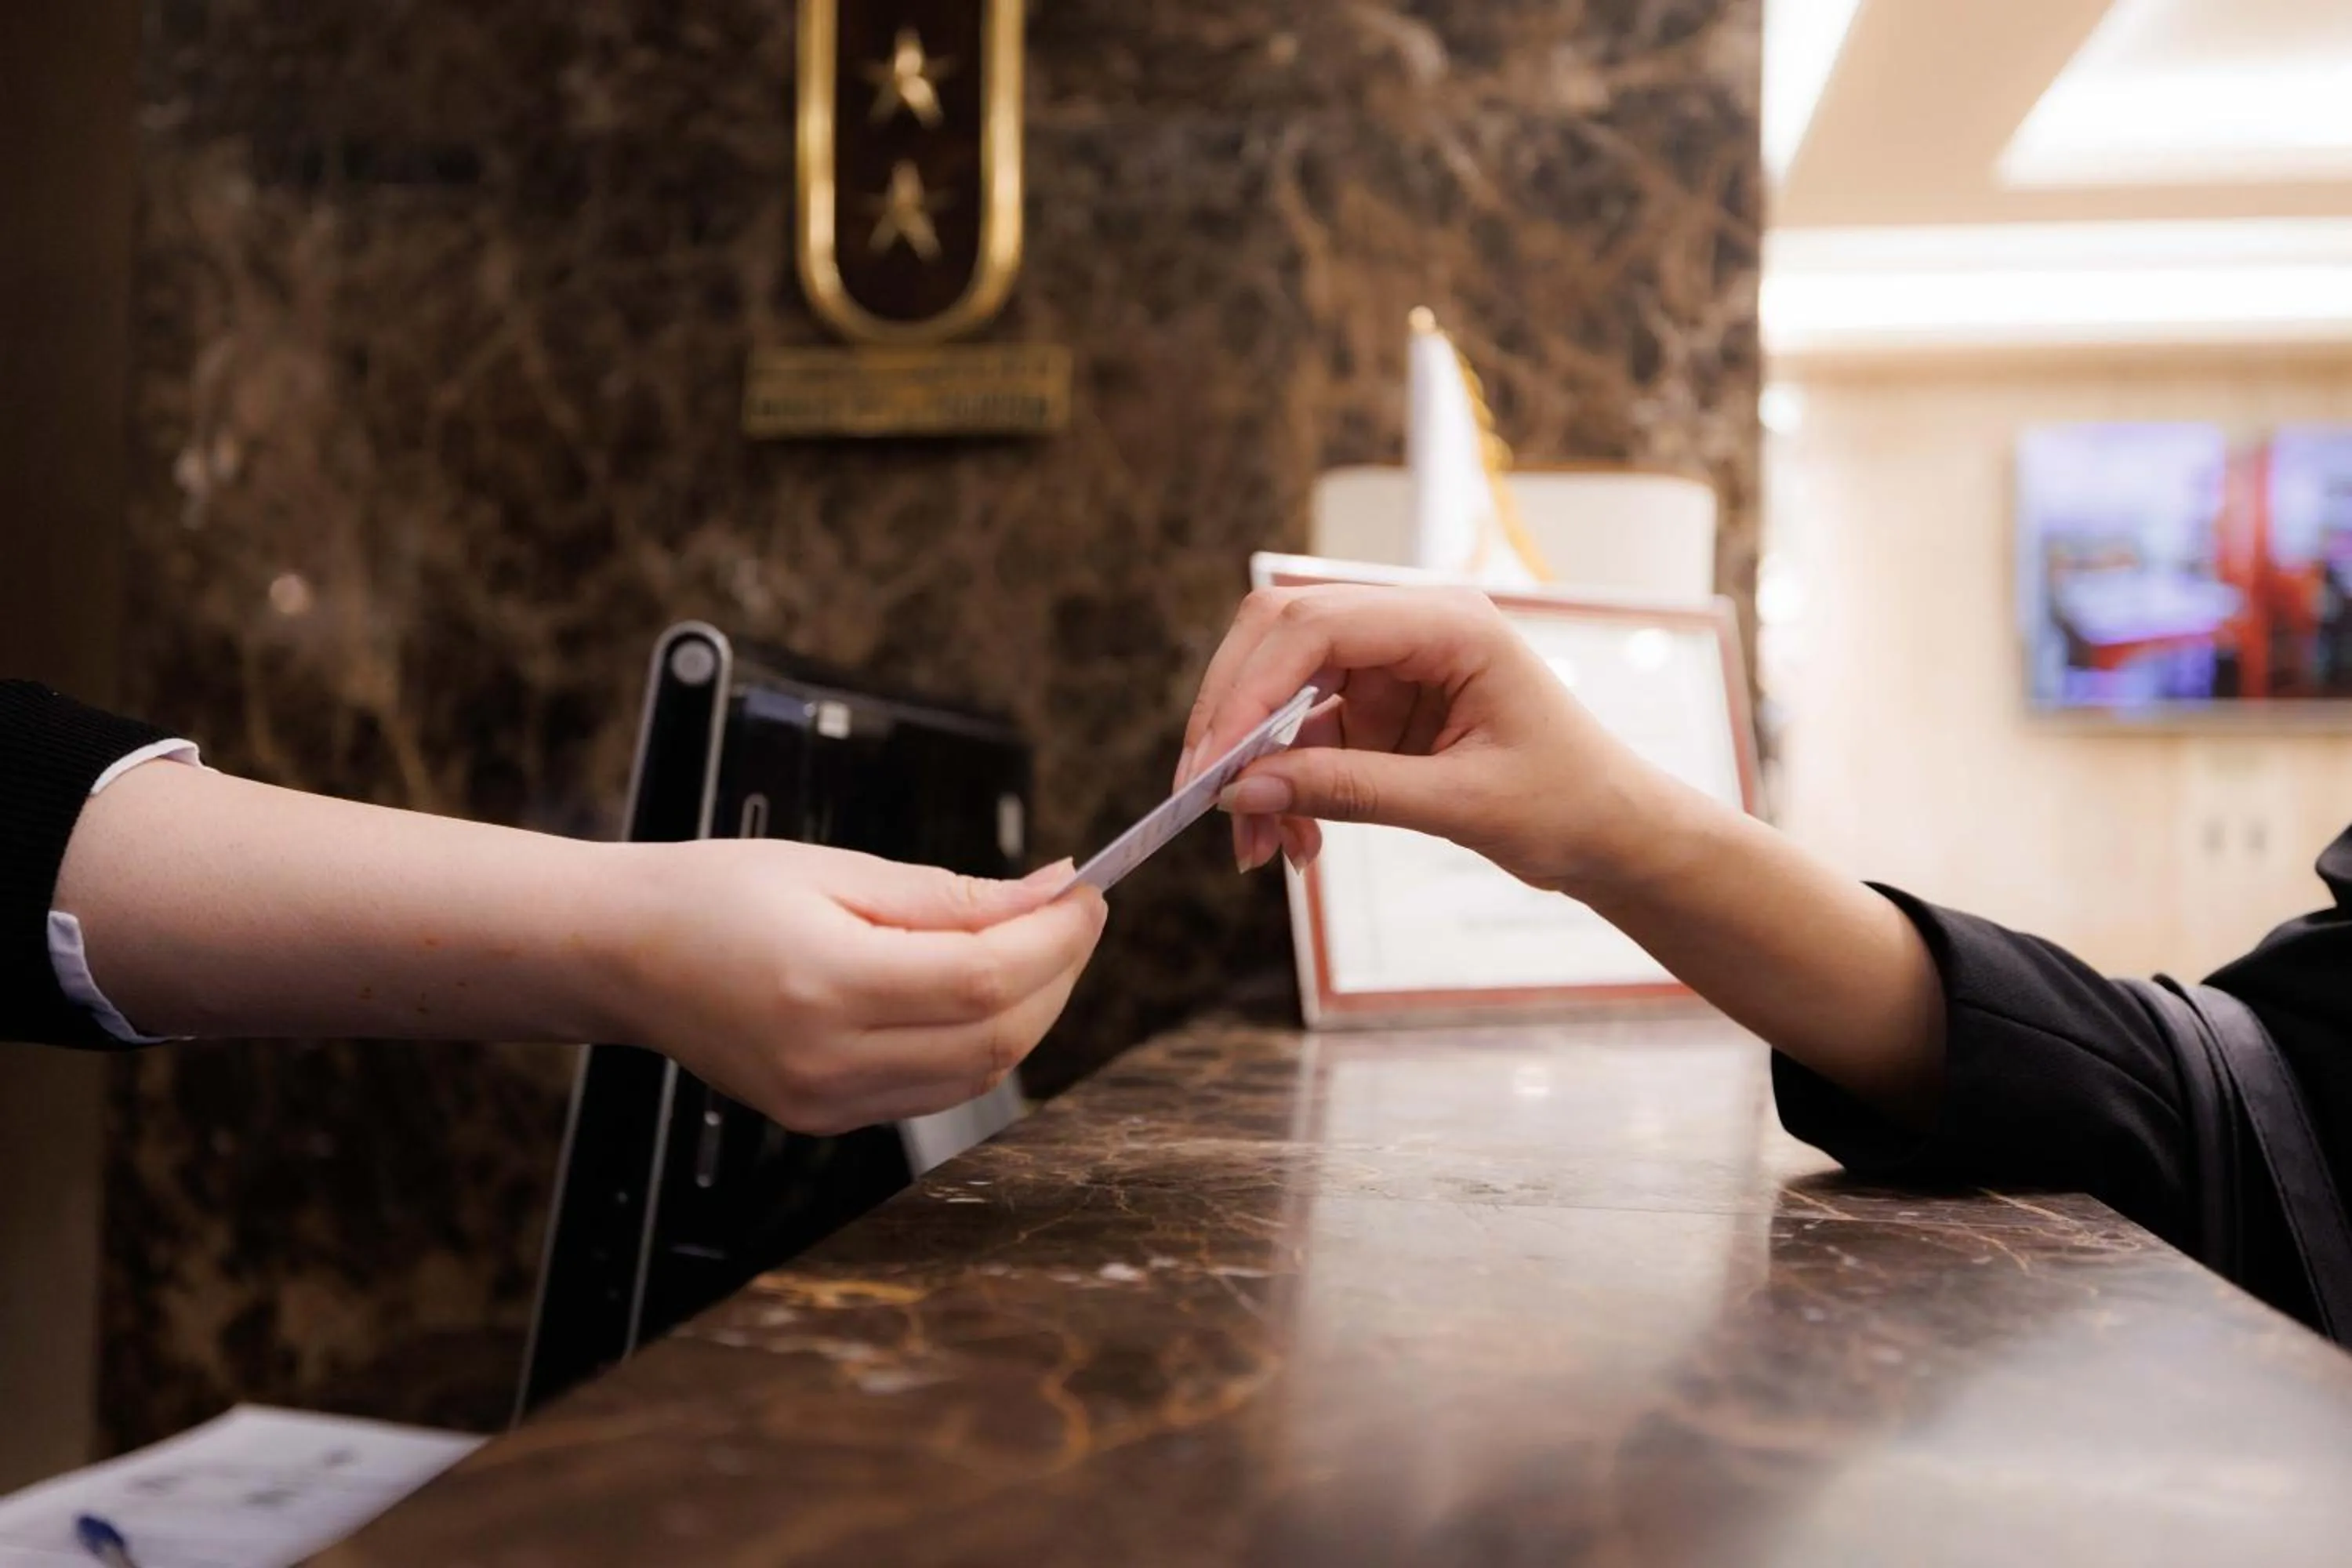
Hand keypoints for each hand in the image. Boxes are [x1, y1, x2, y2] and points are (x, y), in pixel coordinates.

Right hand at [608, 840, 1106, 1133]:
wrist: (622, 954)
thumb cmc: (713, 895)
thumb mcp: (835, 867)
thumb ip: (951, 894)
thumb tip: (1048, 894)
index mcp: (826, 985)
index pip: (986, 979)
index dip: (1057, 939)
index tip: (1086, 894)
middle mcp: (828, 1061)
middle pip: (997, 1038)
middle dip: (1057, 974)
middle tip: (1072, 915)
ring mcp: (826, 1103)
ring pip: (979, 1075)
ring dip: (1028, 1011)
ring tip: (1032, 946)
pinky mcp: (824, 1119)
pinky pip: (937, 1091)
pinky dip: (979, 1042)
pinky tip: (980, 990)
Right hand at [1177, 584, 1664, 893]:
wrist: (1614, 835)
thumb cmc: (1569, 805)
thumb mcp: (1460, 805)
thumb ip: (1348, 791)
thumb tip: (1243, 792)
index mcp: (1449, 622)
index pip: (1317, 626)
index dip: (1248, 691)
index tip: (1212, 765)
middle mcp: (1413, 627)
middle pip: (1282, 637)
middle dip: (1233, 719)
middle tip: (1202, 796)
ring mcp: (1392, 665)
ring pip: (1281, 690)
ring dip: (1254, 765)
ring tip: (1256, 849)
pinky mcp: (1380, 707)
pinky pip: (1304, 733)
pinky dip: (1283, 786)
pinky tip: (1290, 842)